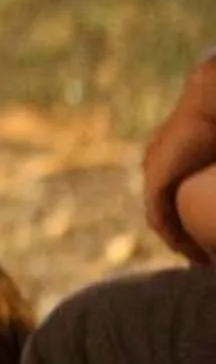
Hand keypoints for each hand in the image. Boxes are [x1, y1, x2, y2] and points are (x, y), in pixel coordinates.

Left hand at [141, 60, 215, 262]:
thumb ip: (212, 168)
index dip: (186, 224)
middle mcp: (154, 167)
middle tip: (200, 260)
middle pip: (163, 213)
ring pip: (160, 219)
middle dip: (182, 238)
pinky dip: (173, 237)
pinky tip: (190, 252)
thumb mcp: (213, 154)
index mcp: (167, 159)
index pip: (169, 200)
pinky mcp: (157, 179)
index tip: (204, 244)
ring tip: (198, 261)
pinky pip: (159, 217)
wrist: (209, 102)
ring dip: (178, 243)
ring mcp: (152, 173)